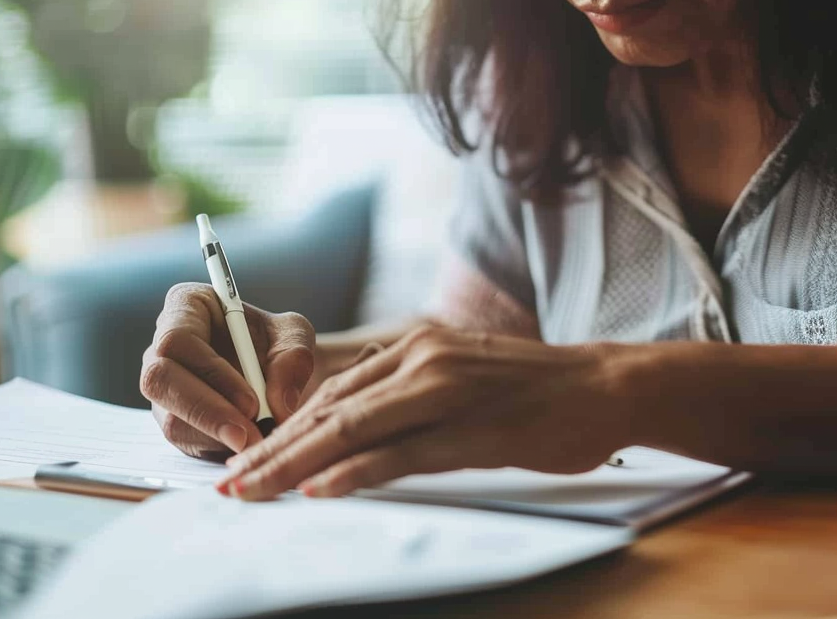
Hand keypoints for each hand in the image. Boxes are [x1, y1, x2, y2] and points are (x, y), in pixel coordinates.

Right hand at [141, 283, 315, 459]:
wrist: (279, 373)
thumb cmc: (279, 343)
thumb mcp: (296, 337)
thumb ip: (293, 358)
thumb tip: (278, 404)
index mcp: (187, 306)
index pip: (177, 339)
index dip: (210, 372)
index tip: (251, 401)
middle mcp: (163, 346)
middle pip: (159, 381)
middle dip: (207, 412)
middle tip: (250, 435)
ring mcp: (164, 388)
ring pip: (171, 418)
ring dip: (217, 436)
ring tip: (259, 442)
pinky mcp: (173, 420)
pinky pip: (184, 441)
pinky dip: (218, 448)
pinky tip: (248, 446)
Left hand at [215, 325, 627, 499]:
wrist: (607, 385)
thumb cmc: (537, 390)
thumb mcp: (462, 378)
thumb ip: (410, 396)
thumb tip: (354, 432)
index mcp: (415, 345)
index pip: (332, 390)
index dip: (283, 427)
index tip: (248, 458)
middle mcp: (421, 358)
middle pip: (329, 410)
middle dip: (272, 450)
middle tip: (228, 484)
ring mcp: (445, 390)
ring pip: (351, 430)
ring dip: (293, 464)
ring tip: (252, 491)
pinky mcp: (472, 430)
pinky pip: (400, 453)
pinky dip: (354, 472)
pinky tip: (319, 489)